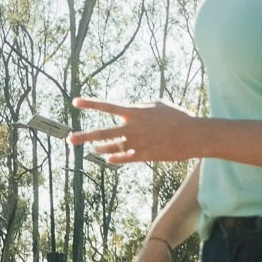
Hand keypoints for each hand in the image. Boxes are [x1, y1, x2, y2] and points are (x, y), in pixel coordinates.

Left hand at [69, 97, 204, 163]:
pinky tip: (107, 159)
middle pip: (102, 133)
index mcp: (134, 112)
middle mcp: (132, 127)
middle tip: (69, 139)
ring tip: (93, 148)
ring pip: (111, 147)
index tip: (75, 102)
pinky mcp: (144, 155)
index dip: (90, 104)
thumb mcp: (157, 105)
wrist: (192, 135)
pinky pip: (124, 158)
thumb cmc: (176, 116)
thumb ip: (139, 108)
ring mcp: (136, 143)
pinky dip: (114, 158)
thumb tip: (129, 111)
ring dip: (100, 148)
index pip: (107, 106)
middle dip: (84, 136)